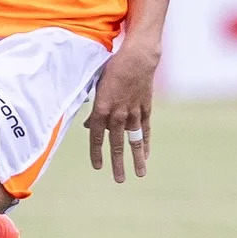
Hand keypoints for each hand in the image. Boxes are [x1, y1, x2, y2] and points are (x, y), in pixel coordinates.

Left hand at [85, 42, 157, 181]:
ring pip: (134, 140)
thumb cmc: (113, 68)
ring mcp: (133, 112)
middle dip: (117, 163)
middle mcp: (118, 113)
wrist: (137, 57)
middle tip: (119, 180)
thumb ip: (94, 108)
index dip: (96, 153)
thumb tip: (90, 125)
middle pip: (117, 143)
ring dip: (136, 158)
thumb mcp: (97, 85)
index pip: (97, 136)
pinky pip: (145, 129)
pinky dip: (145, 142)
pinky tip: (146, 154)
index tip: (97, 167)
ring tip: (140, 174)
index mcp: (103, 108)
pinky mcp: (145, 108)